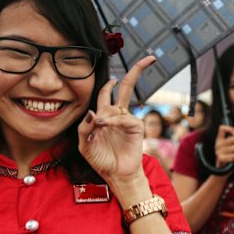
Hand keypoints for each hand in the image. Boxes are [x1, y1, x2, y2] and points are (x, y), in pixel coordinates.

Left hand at [78, 56, 155, 183]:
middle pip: (127, 86)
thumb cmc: (101, 160)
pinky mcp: (136, 126)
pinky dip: (112, 121)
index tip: (113, 75)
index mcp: (105, 114)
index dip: (109, 82)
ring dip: (106, 114)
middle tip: (150, 57)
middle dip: (138, 70)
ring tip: (99, 128)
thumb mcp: (84, 145)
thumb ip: (83, 128)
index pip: (107, 92)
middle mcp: (118, 113)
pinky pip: (123, 118)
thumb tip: (92, 112)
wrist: (116, 175)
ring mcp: (128, 119)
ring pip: (121, 101)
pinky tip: (104, 127)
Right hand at [214, 125, 233, 167]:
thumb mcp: (229, 146)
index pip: (222, 128)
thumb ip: (232, 138)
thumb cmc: (229, 157)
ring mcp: (218, 151)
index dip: (230, 129)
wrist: (223, 170)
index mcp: (219, 139)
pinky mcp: (220, 159)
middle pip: (233, 139)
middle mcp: (218, 144)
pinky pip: (232, 156)